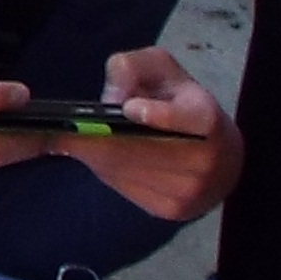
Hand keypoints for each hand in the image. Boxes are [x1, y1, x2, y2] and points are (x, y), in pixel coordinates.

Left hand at [77, 46, 238, 222]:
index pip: (190, 118)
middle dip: (96, 139)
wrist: (224, 163)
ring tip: (71, 139)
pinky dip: (103, 169)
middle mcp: (203, 160)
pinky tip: (94, 154)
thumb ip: (133, 68)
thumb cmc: (184, 104)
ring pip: (125, 170)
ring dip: (92, 155)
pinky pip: (123, 187)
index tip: (129, 108)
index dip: (158, 114)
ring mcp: (188, 191)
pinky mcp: (171, 211)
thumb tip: (112, 99)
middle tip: (57, 130)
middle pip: (141, 149)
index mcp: (207, 119)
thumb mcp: (162, 71)